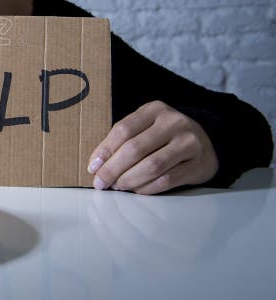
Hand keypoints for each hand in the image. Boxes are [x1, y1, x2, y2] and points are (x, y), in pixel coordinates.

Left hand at [87, 100, 218, 194]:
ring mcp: (189, 143)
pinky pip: (167, 180)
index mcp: (154, 109)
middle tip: (101, 183)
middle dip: (113, 169)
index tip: (92, 167)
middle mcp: (174, 123)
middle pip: (135, 149)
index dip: (105, 150)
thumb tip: (96, 165)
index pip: (123, 130)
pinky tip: (137, 190)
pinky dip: (147, 188)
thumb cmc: (165, 136)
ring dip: (129, 180)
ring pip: (152, 166)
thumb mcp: (145, 127)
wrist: (206, 142)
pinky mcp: (199, 164)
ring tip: (117, 186)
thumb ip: (122, 140)